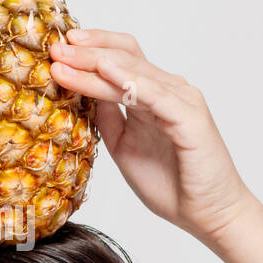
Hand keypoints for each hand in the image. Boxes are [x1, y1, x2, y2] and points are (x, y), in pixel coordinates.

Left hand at [49, 28, 255, 243]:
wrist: (208, 215)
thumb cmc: (172, 184)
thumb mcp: (124, 146)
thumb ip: (107, 119)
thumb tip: (81, 94)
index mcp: (153, 95)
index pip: (120, 58)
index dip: (89, 50)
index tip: (56, 49)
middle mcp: (169, 90)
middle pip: (124, 57)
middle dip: (86, 51)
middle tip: (54, 48)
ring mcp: (181, 100)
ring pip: (134, 72)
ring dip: (96, 63)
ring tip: (65, 58)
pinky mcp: (190, 117)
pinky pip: (155, 94)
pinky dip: (130, 81)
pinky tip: (105, 70)